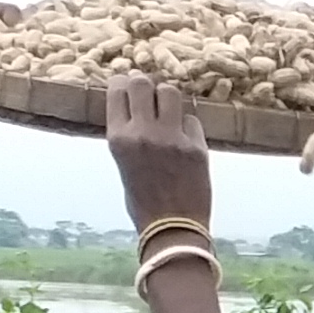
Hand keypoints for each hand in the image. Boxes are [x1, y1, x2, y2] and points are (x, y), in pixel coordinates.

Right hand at [106, 72, 210, 237]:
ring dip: (168, 98)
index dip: (123, 83)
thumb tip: (135, 110)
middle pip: (142, 83)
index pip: (117, 91)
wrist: (172, 229)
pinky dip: (187, 125)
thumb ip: (128, 135)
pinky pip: (191, 119)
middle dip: (145, 84)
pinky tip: (185, 138)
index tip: (127, 83)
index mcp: (119, 139)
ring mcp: (171, 138)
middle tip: (149, 92)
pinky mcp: (196, 146)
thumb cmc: (143, 203)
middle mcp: (143, 133)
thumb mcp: (124, 165)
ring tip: (168, 111)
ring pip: (170, 92)